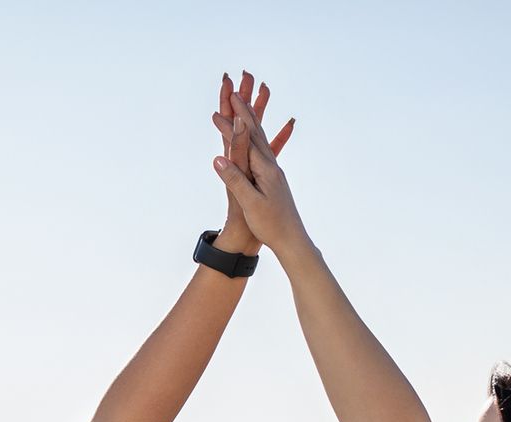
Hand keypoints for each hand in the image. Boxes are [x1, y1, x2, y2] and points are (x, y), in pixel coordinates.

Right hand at [210, 71, 302, 257]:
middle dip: (244, 112)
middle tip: (234, 92)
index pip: (246, 139)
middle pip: (256, 132)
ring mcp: (273, 172)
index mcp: (265, 169)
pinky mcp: (273, 180)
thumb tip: (218, 157)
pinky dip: (256, 140)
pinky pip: (263, 152)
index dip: (233, 121)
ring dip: (250, 122)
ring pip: (261, 140)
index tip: (222, 104)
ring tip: (243, 109)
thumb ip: (235, 179)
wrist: (292, 239)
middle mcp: (271, 166)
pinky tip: (255, 141)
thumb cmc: (271, 224)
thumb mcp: (250, 203)